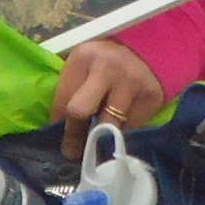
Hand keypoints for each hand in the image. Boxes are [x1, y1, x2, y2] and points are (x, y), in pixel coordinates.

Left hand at [49, 40, 166, 156]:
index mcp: (83, 56)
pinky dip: (122, 134)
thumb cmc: (105, 62)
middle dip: (74, 136)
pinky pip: (131, 129)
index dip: (57, 124)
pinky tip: (119, 128)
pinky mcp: (150, 96)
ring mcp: (130, 82)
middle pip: (80, 112)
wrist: (147, 52)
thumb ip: (69, 88)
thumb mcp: (83, 65)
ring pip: (108, 127)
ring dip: (100, 141)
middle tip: (73, 151)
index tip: (58, 135)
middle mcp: (106, 67)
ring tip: (97, 144)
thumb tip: (54, 127)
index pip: (62, 100)